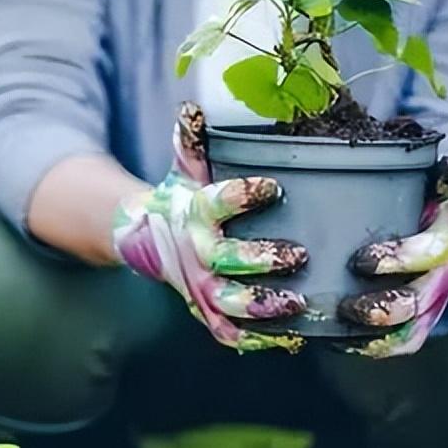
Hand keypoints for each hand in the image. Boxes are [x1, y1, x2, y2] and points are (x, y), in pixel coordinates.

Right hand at [112, 102, 307, 351]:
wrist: (148, 239)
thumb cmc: (183, 197)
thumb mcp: (186, 167)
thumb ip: (193, 140)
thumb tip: (193, 108)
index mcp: (194, 215)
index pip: (216, 204)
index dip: (243, 196)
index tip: (274, 186)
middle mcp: (195, 255)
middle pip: (225, 262)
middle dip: (260, 260)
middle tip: (298, 254)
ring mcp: (201, 289)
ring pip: (229, 304)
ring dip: (263, 305)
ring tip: (299, 302)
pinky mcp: (208, 313)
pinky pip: (230, 333)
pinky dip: (257, 339)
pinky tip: (290, 337)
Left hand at [339, 156, 447, 357]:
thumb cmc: (425, 188)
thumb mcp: (427, 170)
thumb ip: (423, 162)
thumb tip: (427, 149)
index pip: (436, 252)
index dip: (401, 259)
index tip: (361, 259)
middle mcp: (446, 272)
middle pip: (423, 302)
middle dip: (385, 308)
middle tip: (345, 305)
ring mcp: (430, 301)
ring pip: (409, 331)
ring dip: (372, 336)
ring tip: (332, 326)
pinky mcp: (414, 321)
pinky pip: (395, 344)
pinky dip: (365, 346)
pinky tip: (327, 339)